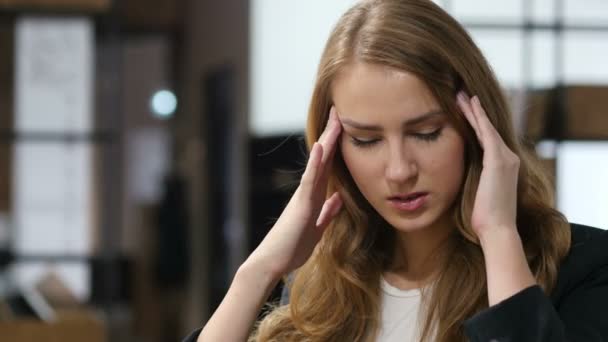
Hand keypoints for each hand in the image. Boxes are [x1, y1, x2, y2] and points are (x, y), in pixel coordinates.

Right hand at [246, 107, 342, 280]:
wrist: (274, 262)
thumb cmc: (292, 247)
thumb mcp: (318, 227)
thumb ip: (327, 211)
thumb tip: (338, 197)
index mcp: (314, 195)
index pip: (328, 165)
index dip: (336, 146)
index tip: (344, 126)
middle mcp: (308, 190)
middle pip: (323, 157)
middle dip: (332, 134)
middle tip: (340, 110)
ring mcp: (304, 195)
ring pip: (318, 162)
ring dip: (327, 141)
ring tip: (335, 119)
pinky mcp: (301, 204)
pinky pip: (310, 180)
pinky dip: (315, 163)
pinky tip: (320, 147)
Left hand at [456, 92, 519, 240]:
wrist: (497, 230)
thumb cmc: (484, 217)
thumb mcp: (476, 192)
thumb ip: (472, 178)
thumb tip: (456, 173)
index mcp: (503, 166)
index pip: (486, 138)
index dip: (475, 123)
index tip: (463, 109)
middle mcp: (508, 158)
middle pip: (487, 128)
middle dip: (474, 111)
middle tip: (461, 94)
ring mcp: (506, 158)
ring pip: (486, 127)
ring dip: (474, 110)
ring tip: (461, 94)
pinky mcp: (499, 161)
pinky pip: (486, 133)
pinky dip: (478, 118)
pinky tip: (470, 105)